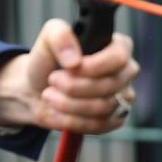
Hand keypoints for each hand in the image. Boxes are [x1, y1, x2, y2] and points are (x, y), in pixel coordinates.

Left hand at [0, 19, 138, 134]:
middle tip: (52, 80)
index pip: (119, 57)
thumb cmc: (48, 59)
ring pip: (103, 107)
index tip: (70, 67)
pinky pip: (98, 125)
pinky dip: (71, 120)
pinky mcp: (114, 120)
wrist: (37, 88)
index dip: (95, 66)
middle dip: (74, 86)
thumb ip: (60, 36)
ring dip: (68, 103)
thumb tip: (74, 60)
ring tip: (49, 94)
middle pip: (110, 85)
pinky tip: (57, 110)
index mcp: (116, 46)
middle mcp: (125, 72)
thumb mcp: (48, 37)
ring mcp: (122, 97)